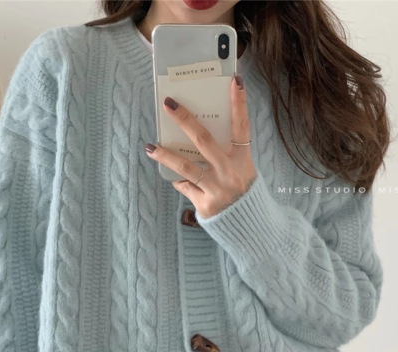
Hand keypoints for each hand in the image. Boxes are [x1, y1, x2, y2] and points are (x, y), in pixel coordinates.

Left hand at [144, 74, 256, 219]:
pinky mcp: (205, 204)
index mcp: (242, 160)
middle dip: (185, 120)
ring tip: (150, 147)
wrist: (247, 224)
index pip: (242, 126)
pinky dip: (178, 179)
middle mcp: (230, 173)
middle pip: (204, 141)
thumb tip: (192, 134)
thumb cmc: (240, 190)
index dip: (239, 103)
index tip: (235, 79)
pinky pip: (185, 186)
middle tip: (169, 103)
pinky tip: (172, 175)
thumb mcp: (241, 169)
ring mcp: (217, 190)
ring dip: (166, 156)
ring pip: (186, 168)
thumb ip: (223, 153)